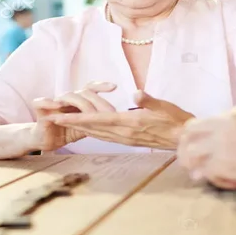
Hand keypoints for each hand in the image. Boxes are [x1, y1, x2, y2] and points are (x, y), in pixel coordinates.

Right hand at [28, 81, 116, 150]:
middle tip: (110, 113)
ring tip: (91, 114)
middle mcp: (67, 98)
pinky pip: (41, 102)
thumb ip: (98, 120)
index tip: (114, 87)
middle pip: (83, 93)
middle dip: (98, 102)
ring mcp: (54, 103)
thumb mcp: (86, 127)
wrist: (47, 140)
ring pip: (67, 96)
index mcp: (79, 100)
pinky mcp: (40, 110)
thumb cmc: (68, 130)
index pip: (90, 88)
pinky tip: (57, 105)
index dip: (101, 85)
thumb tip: (119, 120)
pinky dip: (49, 102)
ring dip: (80, 104)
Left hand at [46, 90, 193, 149]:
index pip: (97, 120)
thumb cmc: (177, 119)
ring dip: (78, 128)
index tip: (59, 116)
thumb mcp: (164, 106)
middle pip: (91, 128)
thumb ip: (148, 100)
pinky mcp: (129, 141)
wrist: (185, 139)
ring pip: (96, 133)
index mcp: (129, 123)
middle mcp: (124, 133)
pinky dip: (91, 132)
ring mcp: (126, 139)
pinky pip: (105, 137)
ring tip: (63, 123)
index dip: (76, 118)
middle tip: (50, 119)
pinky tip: (86, 130)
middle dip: (70, 124)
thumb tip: (136, 93)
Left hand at [176, 104, 235, 190]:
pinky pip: (206, 173)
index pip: (203, 121)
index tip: (202, 148)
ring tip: (203, 175)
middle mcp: (226, 124)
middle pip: (188, 133)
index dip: (199, 137)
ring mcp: (223, 143)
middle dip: (186, 148)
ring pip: (190, 153)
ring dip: (195, 166)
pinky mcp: (224, 163)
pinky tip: (231, 184)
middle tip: (192, 163)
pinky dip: (216, 180)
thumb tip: (233, 137)